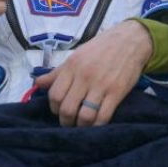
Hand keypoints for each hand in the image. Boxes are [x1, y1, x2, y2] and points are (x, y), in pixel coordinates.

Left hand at [34, 21, 152, 126]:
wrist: (129, 40)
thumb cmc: (100, 48)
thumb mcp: (76, 56)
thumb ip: (57, 72)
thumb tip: (38, 83)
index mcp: (72, 66)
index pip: (54, 95)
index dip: (53, 108)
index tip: (58, 110)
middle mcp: (84, 76)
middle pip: (67, 109)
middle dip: (66, 121)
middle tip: (70, 121)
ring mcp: (101, 85)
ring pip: (85, 116)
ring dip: (81, 125)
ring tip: (82, 124)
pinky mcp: (117, 92)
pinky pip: (104, 116)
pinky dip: (97, 125)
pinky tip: (96, 123)